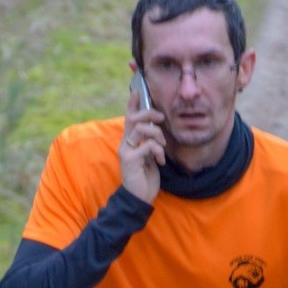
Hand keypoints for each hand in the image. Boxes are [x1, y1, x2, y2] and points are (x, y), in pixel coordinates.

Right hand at [119, 81, 165, 204]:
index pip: (129, 117)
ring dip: (157, 135)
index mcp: (130, 140)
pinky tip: (160, 161)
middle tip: (161, 119)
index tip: (137, 89)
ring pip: (141, 129)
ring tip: (162, 147)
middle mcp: (125, 143)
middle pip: (134, 118)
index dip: (133, 103)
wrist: (139, 197)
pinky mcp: (129, 160)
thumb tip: (158, 130)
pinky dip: (157, 151)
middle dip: (150, 114)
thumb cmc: (146, 177)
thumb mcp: (150, 156)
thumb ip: (151, 143)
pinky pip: (147, 146)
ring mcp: (126, 150)